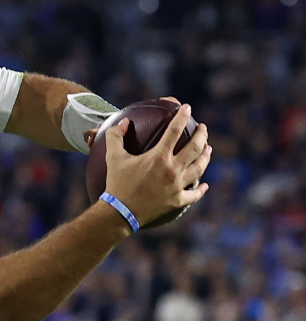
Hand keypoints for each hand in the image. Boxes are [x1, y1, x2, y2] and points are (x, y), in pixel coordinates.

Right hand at [102, 104, 210, 226]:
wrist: (119, 213)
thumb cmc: (116, 184)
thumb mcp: (112, 158)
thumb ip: (115, 136)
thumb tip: (124, 121)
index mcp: (159, 157)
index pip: (175, 130)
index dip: (182, 116)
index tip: (187, 108)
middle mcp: (172, 169)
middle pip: (195, 147)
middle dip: (202, 134)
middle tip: (203, 128)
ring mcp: (177, 186)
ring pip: (199, 167)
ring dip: (206, 156)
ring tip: (208, 149)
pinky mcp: (177, 200)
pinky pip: (194, 194)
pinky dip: (201, 190)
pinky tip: (205, 185)